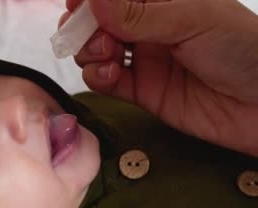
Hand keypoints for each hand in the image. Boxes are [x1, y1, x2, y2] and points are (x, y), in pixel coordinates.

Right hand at [60, 0, 257, 156]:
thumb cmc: (244, 49)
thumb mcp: (192, 20)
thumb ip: (139, 14)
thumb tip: (92, 1)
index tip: (75, 4)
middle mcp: (150, 26)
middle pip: (98, 21)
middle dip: (84, 26)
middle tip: (93, 35)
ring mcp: (144, 58)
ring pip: (95, 50)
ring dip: (90, 51)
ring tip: (107, 55)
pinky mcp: (141, 90)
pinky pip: (105, 81)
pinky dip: (98, 77)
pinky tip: (111, 75)